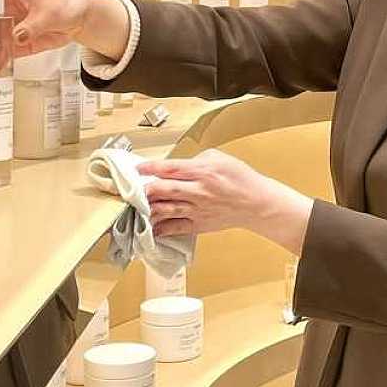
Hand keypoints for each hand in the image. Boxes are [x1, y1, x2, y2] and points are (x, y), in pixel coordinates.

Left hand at [140, 149, 313, 253]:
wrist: (256, 203)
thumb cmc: (240, 178)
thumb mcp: (219, 158)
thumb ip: (195, 160)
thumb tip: (176, 167)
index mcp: (203, 171)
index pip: (171, 169)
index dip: (151, 168)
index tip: (137, 169)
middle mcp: (198, 191)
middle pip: (165, 190)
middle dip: (145, 190)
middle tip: (130, 189)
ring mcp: (197, 210)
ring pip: (167, 209)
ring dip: (148, 208)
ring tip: (134, 207)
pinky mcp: (198, 224)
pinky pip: (175, 228)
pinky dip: (160, 229)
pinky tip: (148, 228)